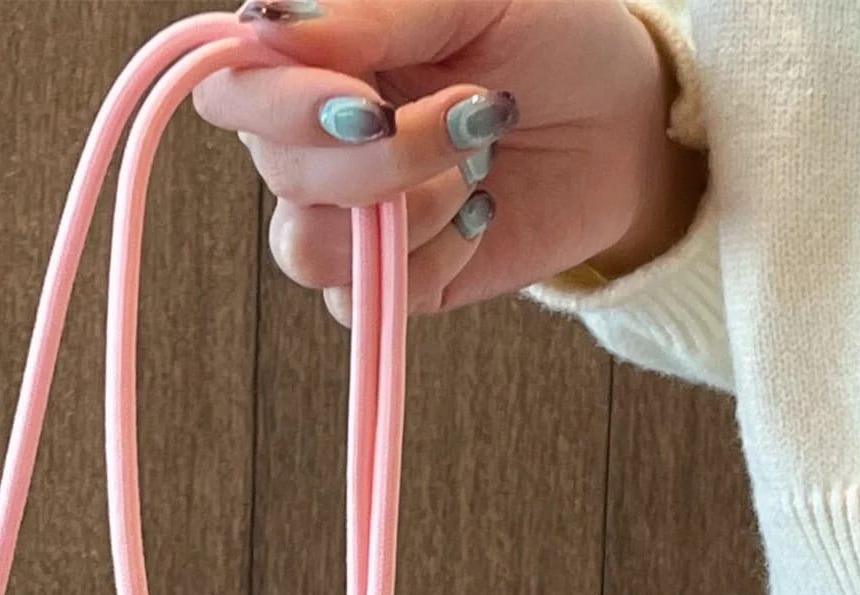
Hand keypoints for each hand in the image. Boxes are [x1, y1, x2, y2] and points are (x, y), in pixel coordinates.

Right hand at [194, 0, 707, 318]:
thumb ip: (370, 11)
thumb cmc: (551, 34)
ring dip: (408, 207)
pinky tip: (483, 209)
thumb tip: (265, 28)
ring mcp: (350, 220)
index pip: (233, 89)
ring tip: (480, 160)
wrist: (626, 120)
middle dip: (380, 157)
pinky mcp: (393, 285)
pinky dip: (437, 253)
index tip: (363, 100)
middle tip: (474, 113)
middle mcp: (316, 142)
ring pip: (309, 248)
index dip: (278, 105)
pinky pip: (369, 299)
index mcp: (315, 60)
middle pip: (279, 174)